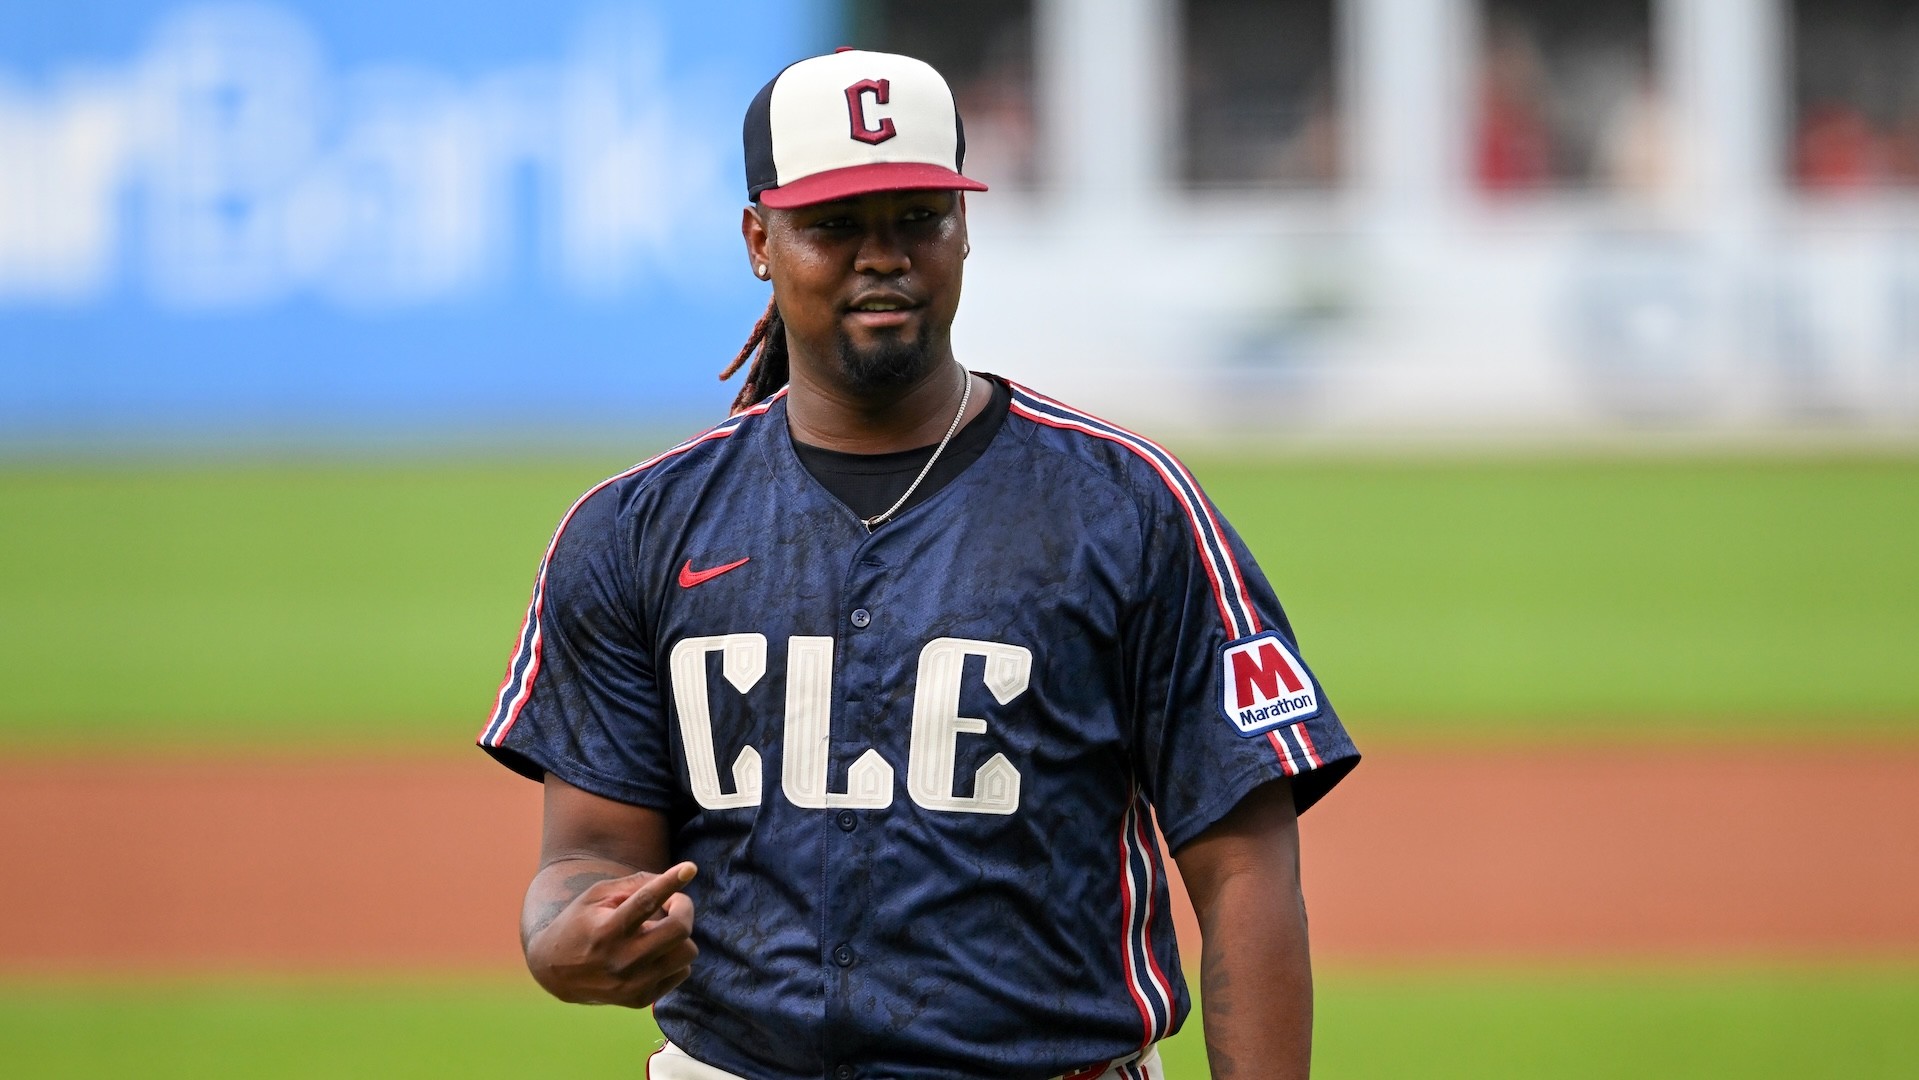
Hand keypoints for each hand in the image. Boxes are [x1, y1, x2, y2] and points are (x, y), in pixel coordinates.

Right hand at [526, 862, 699, 1006]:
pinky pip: (682, 972)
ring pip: (687, 953)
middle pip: (678, 930)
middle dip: (684, 908)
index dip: (670, 882)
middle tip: (674, 903)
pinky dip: (674, 957)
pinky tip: (654, 953)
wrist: (554, 972)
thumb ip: (635, 884)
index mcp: (607, 930)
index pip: (645, 902)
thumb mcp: (597, 896)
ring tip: (660, 931)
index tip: (690, 868)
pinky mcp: (640, 999)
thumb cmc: (581, 923)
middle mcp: (621, 960)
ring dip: (680, 936)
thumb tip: (676, 878)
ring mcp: (632, 984)